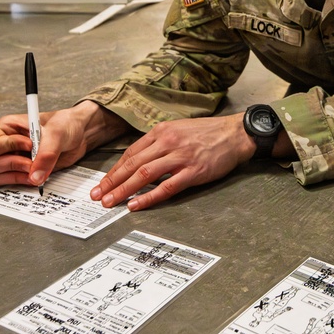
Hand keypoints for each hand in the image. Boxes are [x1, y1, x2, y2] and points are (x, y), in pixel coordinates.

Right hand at [0, 99, 129, 187]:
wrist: (80, 135)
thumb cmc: (65, 125)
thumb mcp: (57, 134)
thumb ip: (46, 154)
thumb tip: (35, 177)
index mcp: (7, 127)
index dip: (9, 147)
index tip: (31, 145)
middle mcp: (4, 143)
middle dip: (11, 165)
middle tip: (31, 164)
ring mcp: (11, 157)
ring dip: (13, 176)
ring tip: (34, 171)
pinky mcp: (20, 170)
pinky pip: (7, 182)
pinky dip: (19, 182)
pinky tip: (35, 177)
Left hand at [90, 114, 255, 210]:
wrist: (235, 133)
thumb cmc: (208, 133)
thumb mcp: (179, 129)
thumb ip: (160, 141)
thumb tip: (140, 158)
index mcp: (162, 131)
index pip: (131, 152)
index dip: (114, 170)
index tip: (103, 182)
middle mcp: (168, 142)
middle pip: (133, 164)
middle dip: (112, 181)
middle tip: (97, 195)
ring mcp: (181, 157)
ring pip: (145, 175)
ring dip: (124, 190)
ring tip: (110, 202)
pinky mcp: (193, 171)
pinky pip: (166, 186)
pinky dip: (149, 197)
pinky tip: (136, 204)